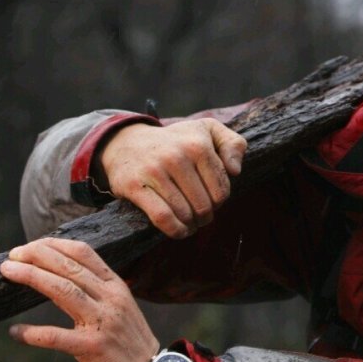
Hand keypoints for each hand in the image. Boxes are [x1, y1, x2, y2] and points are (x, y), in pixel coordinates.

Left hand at [0, 238, 159, 361]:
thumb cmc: (128, 341)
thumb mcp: (119, 306)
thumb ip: (96, 290)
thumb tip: (59, 275)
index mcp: (116, 286)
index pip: (84, 253)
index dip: (54, 245)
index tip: (29, 246)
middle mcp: (111, 299)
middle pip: (70, 267)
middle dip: (37, 256)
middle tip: (12, 255)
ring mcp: (103, 322)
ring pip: (63, 291)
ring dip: (33, 278)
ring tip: (9, 272)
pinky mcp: (93, 348)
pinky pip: (56, 337)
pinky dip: (33, 333)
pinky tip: (16, 332)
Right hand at [99, 119, 246, 237]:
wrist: (127, 142)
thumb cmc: (176, 141)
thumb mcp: (208, 131)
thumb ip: (233, 144)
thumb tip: (235, 171)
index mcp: (198, 145)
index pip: (221, 190)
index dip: (219, 202)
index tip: (211, 200)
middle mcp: (176, 156)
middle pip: (204, 205)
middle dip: (205, 215)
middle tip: (200, 215)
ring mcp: (154, 171)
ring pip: (185, 213)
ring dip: (191, 225)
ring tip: (190, 222)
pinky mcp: (134, 186)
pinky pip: (162, 217)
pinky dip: (175, 230)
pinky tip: (180, 230)